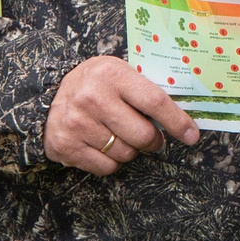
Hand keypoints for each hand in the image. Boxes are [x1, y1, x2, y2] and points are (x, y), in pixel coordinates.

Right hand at [44, 56, 201, 175]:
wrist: (47, 97)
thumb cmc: (95, 85)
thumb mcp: (118, 73)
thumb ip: (146, 90)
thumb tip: (184, 116)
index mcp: (111, 75)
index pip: (155, 102)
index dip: (177, 122)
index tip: (191, 136)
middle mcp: (92, 98)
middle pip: (143, 135)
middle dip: (153, 140)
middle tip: (149, 136)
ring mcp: (77, 123)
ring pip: (126, 154)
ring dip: (130, 150)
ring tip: (117, 134)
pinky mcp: (66, 146)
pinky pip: (107, 167)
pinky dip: (111, 161)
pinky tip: (101, 145)